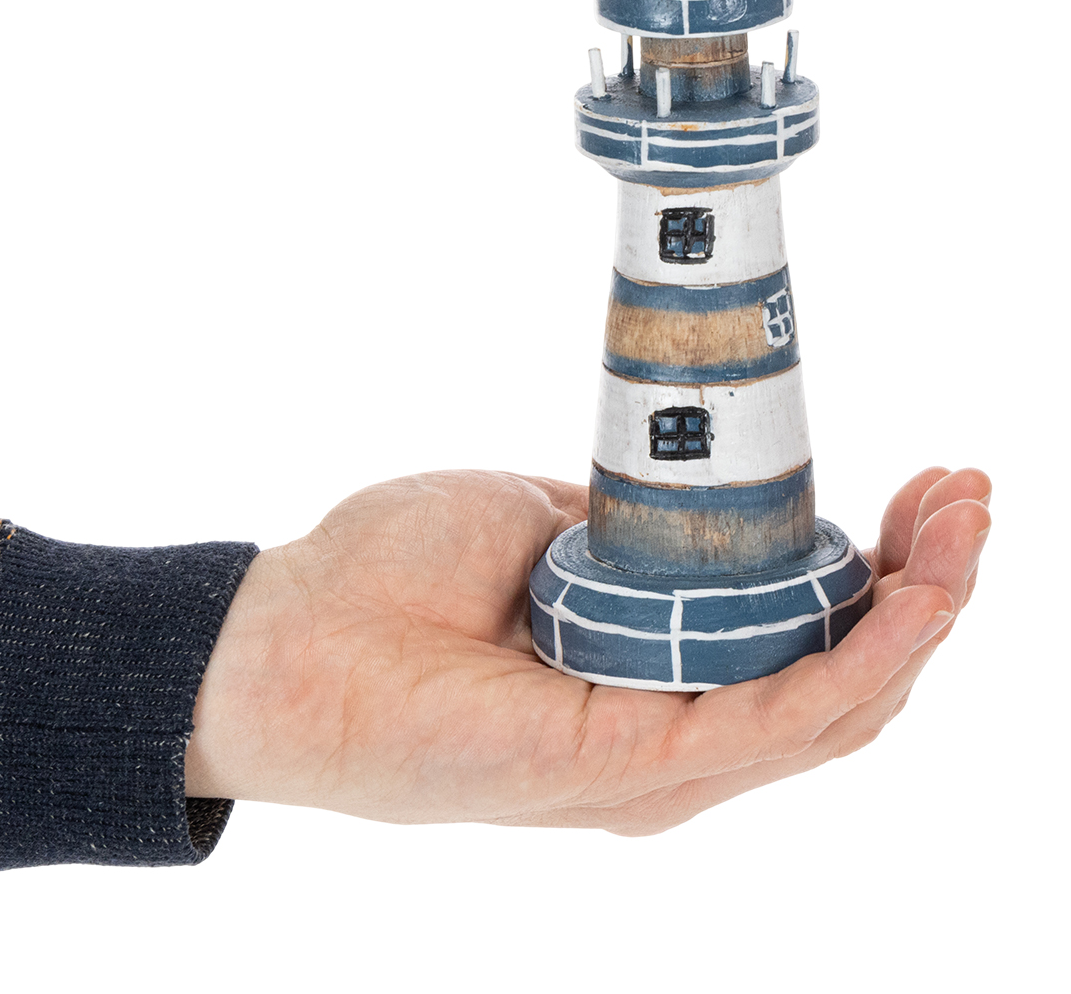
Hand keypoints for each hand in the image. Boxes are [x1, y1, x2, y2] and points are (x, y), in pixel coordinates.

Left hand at [184, 467, 989, 832]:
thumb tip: (687, 503)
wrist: (286, 635)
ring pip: (832, 708)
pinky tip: (908, 597)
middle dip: (924, 587)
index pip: (797, 642)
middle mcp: (665, 732)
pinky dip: (856, 660)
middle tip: (968, 497)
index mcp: (644, 674)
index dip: (878, 572)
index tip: (921, 487)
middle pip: (838, 679)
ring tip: (963, 525)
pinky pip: (774, 723)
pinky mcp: (624, 766)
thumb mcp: (534, 522)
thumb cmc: (390, 574)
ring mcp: (651, 761)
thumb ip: (623, 535)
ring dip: (917, 617)